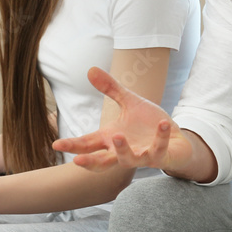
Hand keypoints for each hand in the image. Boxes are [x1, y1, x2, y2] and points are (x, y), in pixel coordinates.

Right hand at [51, 67, 192, 172]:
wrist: (175, 137)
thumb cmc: (148, 124)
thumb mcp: (128, 102)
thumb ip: (110, 89)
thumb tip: (90, 70)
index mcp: (110, 138)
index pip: (87, 144)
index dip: (72, 145)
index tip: (56, 144)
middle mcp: (122, 151)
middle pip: (102, 162)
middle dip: (89, 162)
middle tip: (76, 160)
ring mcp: (140, 156)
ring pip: (128, 160)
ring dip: (122, 150)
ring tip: (118, 136)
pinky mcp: (158, 156)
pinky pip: (158, 149)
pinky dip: (160, 136)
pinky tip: (163, 123)